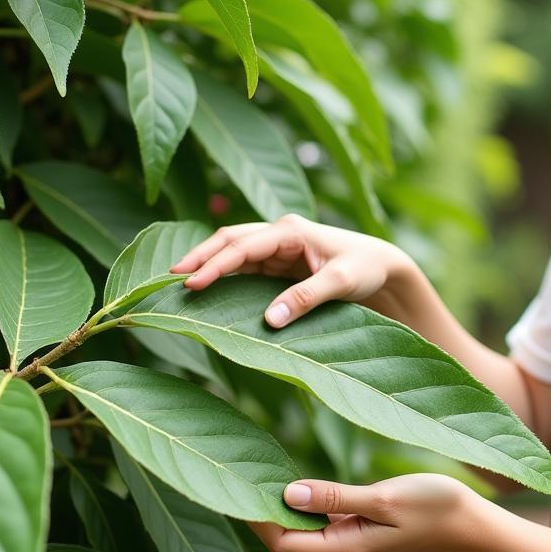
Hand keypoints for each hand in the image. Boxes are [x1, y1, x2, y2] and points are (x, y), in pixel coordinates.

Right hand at [169, 213, 412, 326]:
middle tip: (169, 276)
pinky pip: (242, 266)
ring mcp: (275, 247)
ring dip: (207, 263)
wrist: (381, 266)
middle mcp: (278, 233)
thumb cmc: (365, 269)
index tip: (191, 282)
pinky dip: (221, 273)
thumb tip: (269, 320)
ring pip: (232, 251)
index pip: (243, 246)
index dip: (215, 263)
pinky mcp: (276, 263)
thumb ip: (306, 298)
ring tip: (177, 280)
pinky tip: (203, 285)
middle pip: (229, 240)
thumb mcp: (341, 283)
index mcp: (291, 231)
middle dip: (199, 256)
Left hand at [249, 473, 477, 551]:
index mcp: (345, 549)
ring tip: (255, 473)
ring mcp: (349, 541)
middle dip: (260, 512)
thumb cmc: (433, 508)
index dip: (255, 520)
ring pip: (301, 529)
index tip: (236, 489)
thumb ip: (335, 497)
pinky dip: (303, 503)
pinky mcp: (359, 529)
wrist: (470, 524)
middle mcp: (341, 551)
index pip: (282, 543)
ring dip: (279, 507)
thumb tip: (288, 494)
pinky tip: (291, 482)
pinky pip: (319, 520)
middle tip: (237, 475)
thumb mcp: (383, 498)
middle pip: (286, 538)